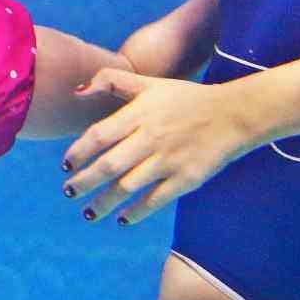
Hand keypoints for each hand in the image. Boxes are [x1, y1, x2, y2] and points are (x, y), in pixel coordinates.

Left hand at [60, 69, 260, 225]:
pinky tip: (122, 218)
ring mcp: (169, 160)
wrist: (233, 114)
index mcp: (139, 114)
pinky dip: (136, 212)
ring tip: (87, 213)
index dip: (78, 152)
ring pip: (128, 186)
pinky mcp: (186, 178)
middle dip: (84, 182)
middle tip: (68, 191)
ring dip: (103, 202)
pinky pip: (155, 200)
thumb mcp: (149, 84)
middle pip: (109, 165)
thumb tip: (76, 90)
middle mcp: (151, 138)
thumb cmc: (185, 99)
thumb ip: (110, 80)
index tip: (65, 165)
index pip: (99, 136)